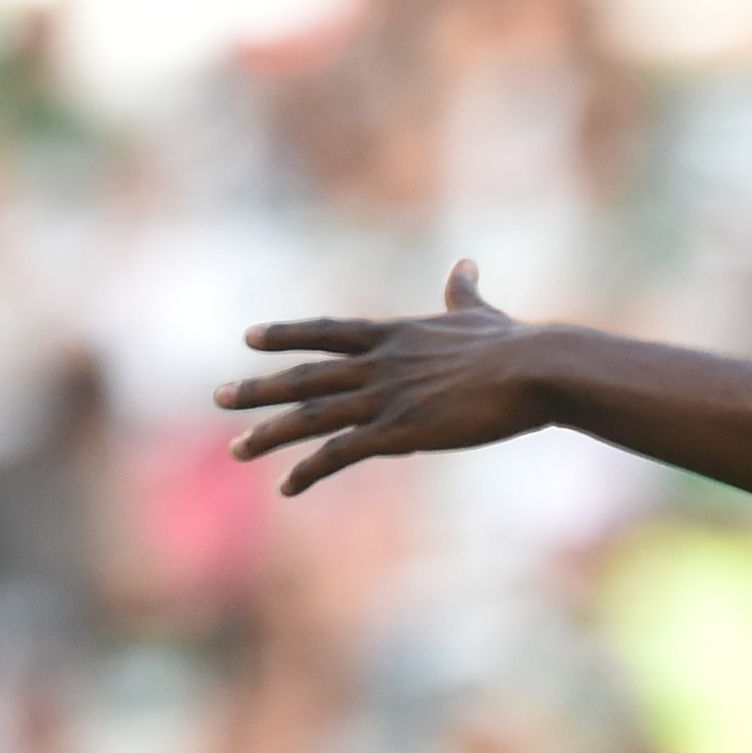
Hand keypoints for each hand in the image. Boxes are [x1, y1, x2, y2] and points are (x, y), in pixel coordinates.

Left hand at [220, 262, 551, 496]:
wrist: (533, 369)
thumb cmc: (515, 344)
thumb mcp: (479, 314)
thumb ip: (463, 293)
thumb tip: (465, 264)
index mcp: (393, 335)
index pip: (326, 332)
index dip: (285, 335)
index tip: (248, 338)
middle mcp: (377, 364)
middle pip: (304, 377)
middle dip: (258, 389)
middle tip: (218, 397)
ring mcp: (384, 398)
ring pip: (311, 416)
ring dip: (269, 433)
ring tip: (236, 449)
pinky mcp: (400, 432)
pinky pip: (341, 453)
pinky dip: (310, 470)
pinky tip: (287, 487)